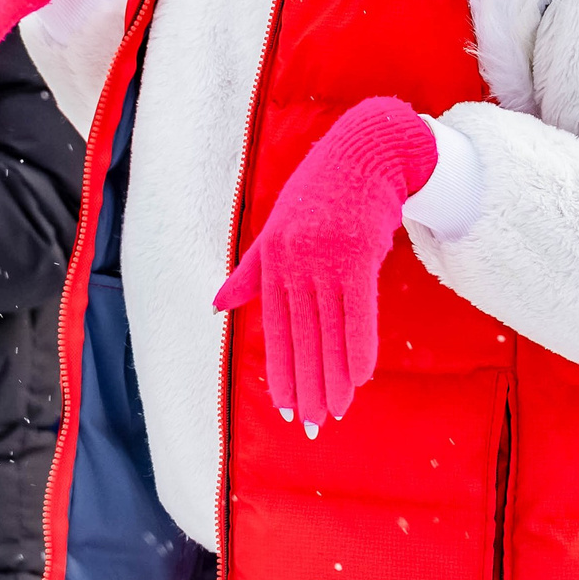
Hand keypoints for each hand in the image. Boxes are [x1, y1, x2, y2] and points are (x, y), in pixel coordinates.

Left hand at [213, 95, 436, 434]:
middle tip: (313, 427)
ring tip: (337, 413)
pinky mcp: (359, 253)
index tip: (286, 409)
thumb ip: (251, 272)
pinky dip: (360, 346)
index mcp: (273, 261)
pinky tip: (360, 378)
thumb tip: (216, 306)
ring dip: (335, 378)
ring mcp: (327, 258)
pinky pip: (360, 310)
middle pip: (303, 338)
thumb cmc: (319, 193)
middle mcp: (295, 263)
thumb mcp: (277, 229)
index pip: (276, 330)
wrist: (362, 152)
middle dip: (308, 387)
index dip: (282, 372)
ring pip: (331, 331)